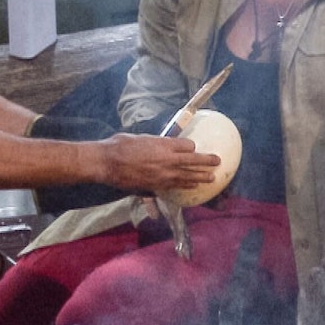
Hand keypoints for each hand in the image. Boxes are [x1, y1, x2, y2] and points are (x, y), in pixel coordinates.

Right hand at [95, 133, 220, 192]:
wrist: (107, 163)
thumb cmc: (119, 146)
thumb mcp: (139, 138)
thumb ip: (153, 142)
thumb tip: (158, 144)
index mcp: (163, 144)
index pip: (187, 146)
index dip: (190, 147)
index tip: (191, 147)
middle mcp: (167, 160)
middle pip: (193, 161)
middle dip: (207, 161)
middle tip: (217, 162)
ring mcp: (163, 174)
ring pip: (187, 176)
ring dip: (200, 177)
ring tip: (211, 178)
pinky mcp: (156, 185)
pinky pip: (175, 186)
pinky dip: (185, 185)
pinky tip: (192, 186)